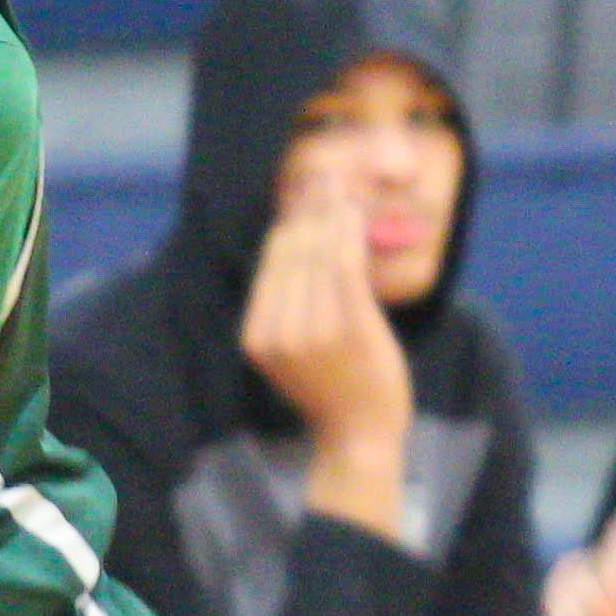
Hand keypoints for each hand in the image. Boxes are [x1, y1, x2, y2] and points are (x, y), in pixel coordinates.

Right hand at [236, 197, 416, 461]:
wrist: (359, 438)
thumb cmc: (334, 392)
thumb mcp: (294, 353)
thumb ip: (289, 308)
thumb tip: (298, 249)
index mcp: (256, 334)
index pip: (272, 261)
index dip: (289, 221)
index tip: (303, 192)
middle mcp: (276, 329)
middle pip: (292, 251)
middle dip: (309, 209)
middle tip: (325, 177)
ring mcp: (310, 328)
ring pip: (318, 252)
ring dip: (331, 213)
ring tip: (343, 188)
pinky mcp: (347, 325)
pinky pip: (344, 264)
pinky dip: (348, 233)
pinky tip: (355, 214)